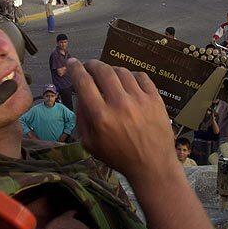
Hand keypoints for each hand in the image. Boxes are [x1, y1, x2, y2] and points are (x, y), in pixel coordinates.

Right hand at [67, 59, 176, 182]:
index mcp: (100, 116)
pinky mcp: (155, 99)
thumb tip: (80, 95)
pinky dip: (131, 75)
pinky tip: (128, 81)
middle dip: (92, 64)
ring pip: (122, 71)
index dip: (75, 69)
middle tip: (89, 66)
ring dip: (111, 70)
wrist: (152, 165)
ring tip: (108, 76)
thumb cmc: (118, 156)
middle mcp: (119, 104)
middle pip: (102, 70)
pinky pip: (141, 76)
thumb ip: (81, 118)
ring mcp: (139, 99)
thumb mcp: (90, 144)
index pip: (83, 82)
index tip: (71, 63)